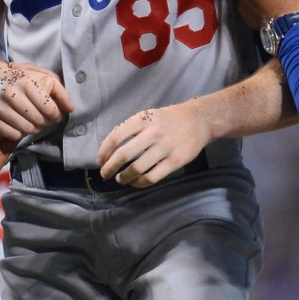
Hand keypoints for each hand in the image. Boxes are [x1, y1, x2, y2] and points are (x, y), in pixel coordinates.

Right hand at [0, 62, 72, 141]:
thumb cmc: (21, 80)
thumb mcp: (41, 78)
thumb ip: (60, 92)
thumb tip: (70, 109)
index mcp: (26, 82)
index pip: (49, 109)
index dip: (56, 115)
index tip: (54, 115)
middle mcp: (11, 93)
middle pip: (39, 121)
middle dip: (45, 122)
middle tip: (43, 119)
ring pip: (26, 129)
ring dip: (33, 129)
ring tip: (32, 121)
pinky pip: (13, 135)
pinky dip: (19, 133)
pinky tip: (20, 125)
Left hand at [96, 102, 212, 186]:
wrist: (198, 120)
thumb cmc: (167, 120)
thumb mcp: (148, 116)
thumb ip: (130, 129)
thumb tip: (108, 150)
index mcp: (143, 119)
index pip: (116, 137)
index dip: (104, 152)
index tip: (100, 161)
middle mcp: (153, 133)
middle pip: (124, 155)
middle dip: (110, 168)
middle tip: (105, 174)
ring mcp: (165, 148)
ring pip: (137, 169)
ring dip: (124, 177)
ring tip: (120, 179)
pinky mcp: (176, 161)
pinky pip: (152, 177)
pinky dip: (139, 183)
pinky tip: (135, 182)